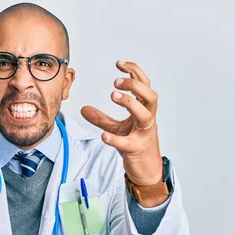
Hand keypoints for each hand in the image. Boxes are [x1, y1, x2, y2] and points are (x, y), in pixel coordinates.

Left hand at [81, 61, 162, 186]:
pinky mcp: (136, 150)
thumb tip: (83, 109)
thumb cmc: (135, 145)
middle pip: (150, 96)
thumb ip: (101, 118)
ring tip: (113, 95)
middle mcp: (148, 120)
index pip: (145, 86)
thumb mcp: (117, 129)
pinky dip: (115, 138)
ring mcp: (143, 135)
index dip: (135, 72)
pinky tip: (103, 135)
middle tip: (116, 82)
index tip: (119, 64)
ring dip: (130, 103)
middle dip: (135, 85)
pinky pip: (127, 143)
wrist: (147, 170)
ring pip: (145, 115)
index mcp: (144, 111)